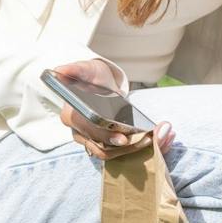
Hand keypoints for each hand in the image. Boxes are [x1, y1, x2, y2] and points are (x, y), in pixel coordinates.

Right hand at [49, 59, 173, 160]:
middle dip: (127, 146)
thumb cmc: (91, 77)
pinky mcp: (107, 144)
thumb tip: (61, 70)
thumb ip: (74, 69)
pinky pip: (121, 153)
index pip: (89, 131)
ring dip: (136, 150)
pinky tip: (160, 139)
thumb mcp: (85, 69)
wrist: (97, 85)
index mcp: (72, 117)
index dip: (105, 136)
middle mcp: (80, 133)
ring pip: (113, 153)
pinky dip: (140, 149)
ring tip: (158, 138)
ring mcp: (92, 141)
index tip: (124, 138)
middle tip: (149, 139)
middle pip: (102, 147)